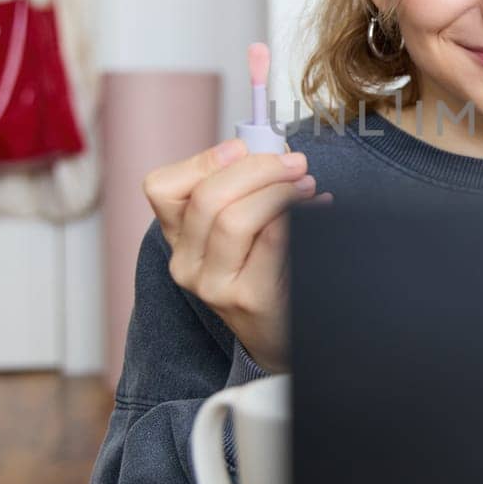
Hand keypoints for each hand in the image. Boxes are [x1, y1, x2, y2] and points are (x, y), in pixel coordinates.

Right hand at [141, 138, 331, 371]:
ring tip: (307, 185)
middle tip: (295, 163)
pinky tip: (319, 207)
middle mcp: (187, 263)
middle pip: (208, 197)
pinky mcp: (249, 299)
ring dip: (278, 192)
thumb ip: (241, 188)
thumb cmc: (262, 269)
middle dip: (257, 169)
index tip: (242, 147)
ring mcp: (213, 286)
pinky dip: (300, 216)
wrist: (278, 335)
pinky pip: (272, 242)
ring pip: (235, 220)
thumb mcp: (238, 228)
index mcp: (178, 237)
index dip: (203, 160)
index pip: (163, 188)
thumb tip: (271, 147)